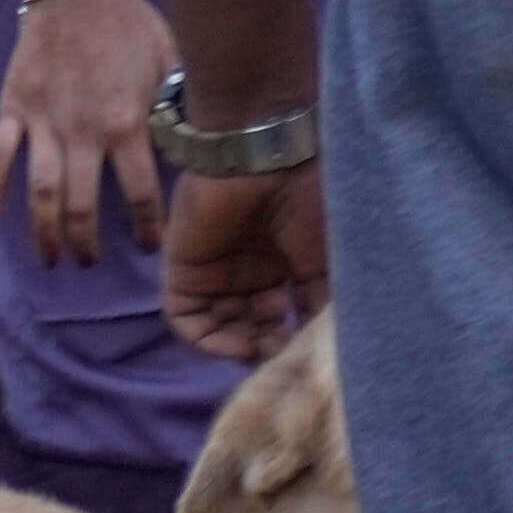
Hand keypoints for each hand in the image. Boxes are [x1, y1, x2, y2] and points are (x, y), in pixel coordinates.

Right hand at [0, 0, 166, 271]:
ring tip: (50, 259)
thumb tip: (201, 148)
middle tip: (87, 263)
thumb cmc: (134, 27)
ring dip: (43, 231)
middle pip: (82, 206)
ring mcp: (44, 122)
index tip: (147, 248)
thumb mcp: (173, 67)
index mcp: (127, 124)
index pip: (140, 193)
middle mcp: (83, 132)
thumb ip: (181, 111)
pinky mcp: (14, 109)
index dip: (145, 227)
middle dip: (85, 242)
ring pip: (40, 192)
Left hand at [159, 156, 320, 362]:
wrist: (266, 157)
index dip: (297, 338)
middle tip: (288, 356)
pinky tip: (237, 347)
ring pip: (223, 326)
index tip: (311, 351)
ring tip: (264, 352)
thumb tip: (324, 345)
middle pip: (254, 325)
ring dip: (242, 347)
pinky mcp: (184, 270)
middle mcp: (251, 268)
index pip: (287, 313)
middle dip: (270, 345)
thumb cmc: (309, 199)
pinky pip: (186, 319)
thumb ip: (322, 301)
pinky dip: (208, 340)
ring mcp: (216, 270)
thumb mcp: (328, 257)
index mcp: (287, 261)